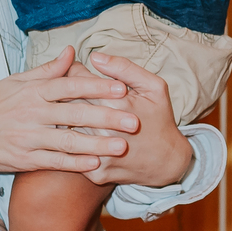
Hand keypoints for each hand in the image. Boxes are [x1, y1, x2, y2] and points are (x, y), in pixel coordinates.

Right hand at [0, 46, 138, 173]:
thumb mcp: (15, 82)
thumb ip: (46, 71)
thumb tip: (71, 52)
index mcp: (32, 91)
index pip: (70, 86)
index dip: (97, 87)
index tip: (122, 88)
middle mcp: (32, 114)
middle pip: (75, 115)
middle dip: (107, 117)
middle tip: (134, 120)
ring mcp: (28, 138)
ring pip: (69, 142)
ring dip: (98, 144)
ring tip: (122, 146)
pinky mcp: (25, 160)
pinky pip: (55, 162)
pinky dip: (76, 164)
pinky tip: (97, 164)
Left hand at [73, 53, 192, 188]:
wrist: (166, 162)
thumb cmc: (159, 119)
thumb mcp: (153, 87)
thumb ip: (124, 68)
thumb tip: (95, 57)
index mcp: (118, 105)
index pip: (79, 81)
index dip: (75, 74)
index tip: (77, 73)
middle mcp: (105, 131)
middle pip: (68, 106)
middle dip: (66, 96)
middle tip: (69, 92)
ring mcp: (100, 154)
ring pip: (66, 130)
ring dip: (65, 120)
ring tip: (71, 113)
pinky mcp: (96, 173)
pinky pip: (72, 155)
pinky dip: (72, 144)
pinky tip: (79, 135)